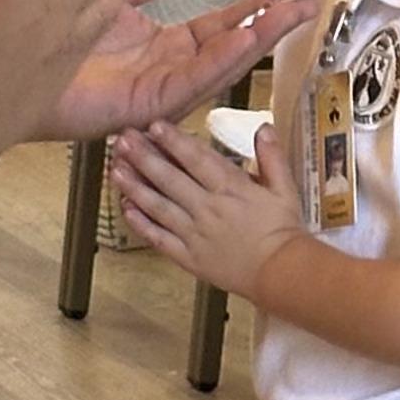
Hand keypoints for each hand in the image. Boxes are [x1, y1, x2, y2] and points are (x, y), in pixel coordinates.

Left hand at [43, 0, 317, 142]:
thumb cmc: (43, 31)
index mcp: (154, 46)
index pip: (214, 27)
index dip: (252, 9)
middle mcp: (155, 71)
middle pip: (223, 49)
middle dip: (266, 27)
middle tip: (305, 3)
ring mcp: (147, 91)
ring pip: (211, 67)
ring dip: (251, 42)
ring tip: (286, 18)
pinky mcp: (134, 106)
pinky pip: (183, 84)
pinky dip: (216, 63)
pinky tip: (240, 41)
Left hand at [110, 116, 302, 295]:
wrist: (281, 274)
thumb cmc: (283, 230)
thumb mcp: (285, 189)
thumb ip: (272, 157)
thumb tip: (264, 127)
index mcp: (231, 189)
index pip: (196, 159)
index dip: (173, 141)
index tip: (154, 125)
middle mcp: (207, 208)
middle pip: (170, 179)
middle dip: (144, 157)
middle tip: (122, 140)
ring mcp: (194, 234)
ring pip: (159, 206)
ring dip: (135, 187)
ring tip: (114, 169)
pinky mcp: (188, 257)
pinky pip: (159, 238)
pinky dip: (141, 224)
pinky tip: (126, 208)